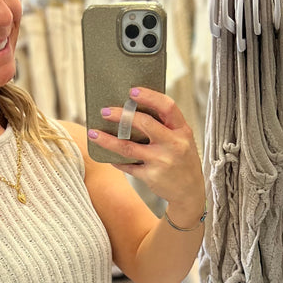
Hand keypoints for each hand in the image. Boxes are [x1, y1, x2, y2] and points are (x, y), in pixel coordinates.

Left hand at [89, 86, 204, 213]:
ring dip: (107, 140)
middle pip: (144, 124)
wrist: (190, 191)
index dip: (149, 96)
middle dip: (122, 115)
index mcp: (182, 130)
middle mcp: (173, 144)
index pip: (167, 107)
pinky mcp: (151, 177)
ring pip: (128, 147)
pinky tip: (106, 155)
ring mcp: (162, 161)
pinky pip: (128, 166)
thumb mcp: (182, 139)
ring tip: (93, 133)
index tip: (132, 91)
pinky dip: (115, 160)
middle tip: (105, 111)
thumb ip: (164, 125)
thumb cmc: (182, 159)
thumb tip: (132, 109)